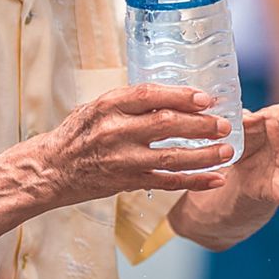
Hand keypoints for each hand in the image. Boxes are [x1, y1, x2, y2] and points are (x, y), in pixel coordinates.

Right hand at [41, 84, 234, 206]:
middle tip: (225, 124)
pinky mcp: (126, 183)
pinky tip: (215, 179)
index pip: (150, 95)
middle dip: (201, 124)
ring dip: (204, 154)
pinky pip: (167, 183)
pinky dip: (194, 181)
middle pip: (166, 124)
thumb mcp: (97, 107)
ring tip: (227, 150)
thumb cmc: (76, 134)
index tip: (206, 98)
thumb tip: (177, 96)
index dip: (181, 96)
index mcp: (108, 105)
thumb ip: (131, 102)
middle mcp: (115, 132)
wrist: (50, 170)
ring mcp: (122, 160)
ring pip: (171, 157)